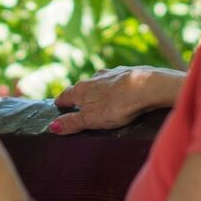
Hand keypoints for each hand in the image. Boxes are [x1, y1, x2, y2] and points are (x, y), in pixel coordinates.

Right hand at [50, 66, 183, 133]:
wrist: (147, 87)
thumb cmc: (117, 105)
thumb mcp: (91, 119)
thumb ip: (72, 122)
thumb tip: (52, 127)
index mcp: (82, 89)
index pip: (65, 95)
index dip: (61, 101)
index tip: (57, 105)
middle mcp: (94, 78)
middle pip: (82, 88)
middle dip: (80, 96)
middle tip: (79, 106)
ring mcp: (112, 73)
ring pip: (100, 83)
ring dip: (98, 90)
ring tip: (100, 101)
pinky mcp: (129, 73)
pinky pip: (117, 82)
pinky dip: (116, 88)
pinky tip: (121, 93)